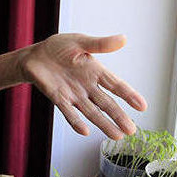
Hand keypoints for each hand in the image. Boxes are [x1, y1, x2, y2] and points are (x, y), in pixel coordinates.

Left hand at [19, 33, 146, 138]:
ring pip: (92, 112)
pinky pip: (69, 113)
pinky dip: (76, 122)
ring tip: (117, 136)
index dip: (129, 95)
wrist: (34, 56)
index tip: (143, 107)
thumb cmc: (58, 47)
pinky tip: (85, 132)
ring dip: (104, 124)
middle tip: (132, 131)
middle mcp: (87, 86)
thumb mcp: (80, 41)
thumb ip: (100, 44)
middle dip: (119, 117)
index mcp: (96, 71)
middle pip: (107, 104)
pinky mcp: (59, 99)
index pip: (116, 85)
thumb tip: (123, 39)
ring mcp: (74, 94)